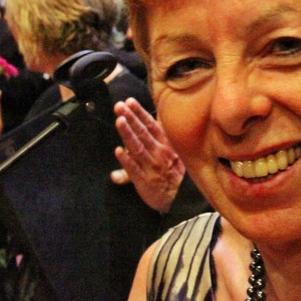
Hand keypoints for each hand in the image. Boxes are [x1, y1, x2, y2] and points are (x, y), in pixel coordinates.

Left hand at [111, 98, 184, 212]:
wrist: (182, 199)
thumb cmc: (175, 174)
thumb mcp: (171, 154)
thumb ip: (155, 141)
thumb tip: (149, 127)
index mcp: (166, 145)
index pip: (151, 125)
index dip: (140, 113)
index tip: (129, 101)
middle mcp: (159, 153)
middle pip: (143, 132)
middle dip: (131, 118)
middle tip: (119, 106)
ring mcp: (152, 166)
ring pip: (138, 147)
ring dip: (128, 134)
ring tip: (119, 120)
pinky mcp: (145, 181)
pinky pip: (134, 169)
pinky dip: (126, 160)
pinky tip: (118, 151)